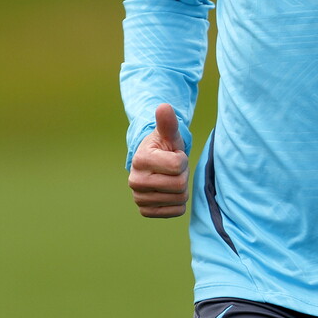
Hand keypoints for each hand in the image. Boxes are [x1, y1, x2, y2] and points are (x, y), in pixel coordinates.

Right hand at [128, 103, 188, 217]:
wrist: (154, 163)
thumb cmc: (164, 146)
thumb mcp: (168, 134)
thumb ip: (168, 122)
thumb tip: (163, 106)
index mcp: (140, 160)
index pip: (178, 165)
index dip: (182, 158)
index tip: (174, 154)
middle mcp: (135, 181)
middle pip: (180, 184)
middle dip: (183, 174)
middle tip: (174, 168)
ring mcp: (139, 199)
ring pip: (180, 199)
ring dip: (181, 188)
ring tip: (171, 177)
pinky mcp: (146, 211)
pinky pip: (177, 211)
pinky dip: (178, 202)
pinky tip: (169, 191)